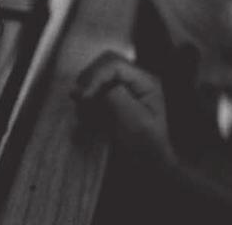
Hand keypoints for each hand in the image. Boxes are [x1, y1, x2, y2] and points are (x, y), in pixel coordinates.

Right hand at [72, 51, 175, 169]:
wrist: (150, 168)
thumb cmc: (147, 146)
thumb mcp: (134, 121)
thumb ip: (115, 98)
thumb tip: (89, 88)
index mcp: (144, 80)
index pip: (114, 64)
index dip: (96, 76)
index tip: (84, 97)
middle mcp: (134, 79)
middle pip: (105, 64)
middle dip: (90, 79)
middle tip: (81, 100)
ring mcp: (124, 88)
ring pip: (98, 75)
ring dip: (87, 90)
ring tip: (82, 109)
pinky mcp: (114, 99)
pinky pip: (96, 90)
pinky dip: (88, 100)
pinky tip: (85, 115)